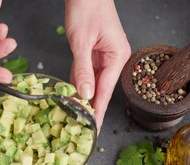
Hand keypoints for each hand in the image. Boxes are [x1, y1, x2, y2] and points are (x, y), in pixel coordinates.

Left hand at [65, 0, 130, 129]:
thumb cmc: (87, 8)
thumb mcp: (82, 41)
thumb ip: (83, 69)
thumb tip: (85, 95)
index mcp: (118, 56)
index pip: (105, 90)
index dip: (97, 110)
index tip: (92, 128)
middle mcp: (114, 59)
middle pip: (100, 89)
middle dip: (90, 107)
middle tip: (81, 127)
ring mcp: (105, 56)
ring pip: (92, 82)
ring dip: (83, 96)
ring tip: (75, 116)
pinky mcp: (95, 53)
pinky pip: (86, 72)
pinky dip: (78, 82)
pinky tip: (71, 94)